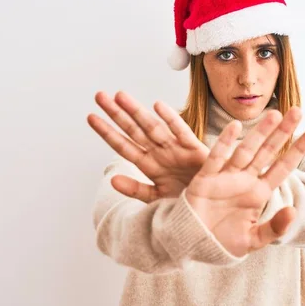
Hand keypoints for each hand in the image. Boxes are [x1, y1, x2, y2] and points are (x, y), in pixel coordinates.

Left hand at [87, 91, 208, 202]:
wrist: (213, 209)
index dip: (107, 132)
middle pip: (134, 131)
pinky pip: (181, 133)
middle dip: (117, 114)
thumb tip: (112, 180)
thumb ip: (136, 190)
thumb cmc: (187, 203)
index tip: (91, 117)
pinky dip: (171, 119)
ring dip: (137, 112)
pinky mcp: (195, 150)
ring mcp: (176, 150)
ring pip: (153, 127)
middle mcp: (160, 154)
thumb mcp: (158, 199)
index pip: (123, 146)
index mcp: (150, 166)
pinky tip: (158, 106)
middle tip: (99, 96)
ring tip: (120, 96)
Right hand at [185, 107, 304, 256]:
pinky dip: (225, 143)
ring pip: (246, 149)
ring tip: (274, 112)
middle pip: (268, 151)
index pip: (283, 167)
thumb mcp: (253, 240)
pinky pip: (217, 157)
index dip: (297, 149)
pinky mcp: (206, 179)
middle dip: (283, 131)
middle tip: (298, 110)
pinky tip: (236, 127)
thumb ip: (274, 228)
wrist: (193, 245)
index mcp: (258, 193)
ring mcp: (226, 177)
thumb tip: (293, 212)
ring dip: (259, 132)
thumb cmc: (222, 243)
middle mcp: (245, 181)